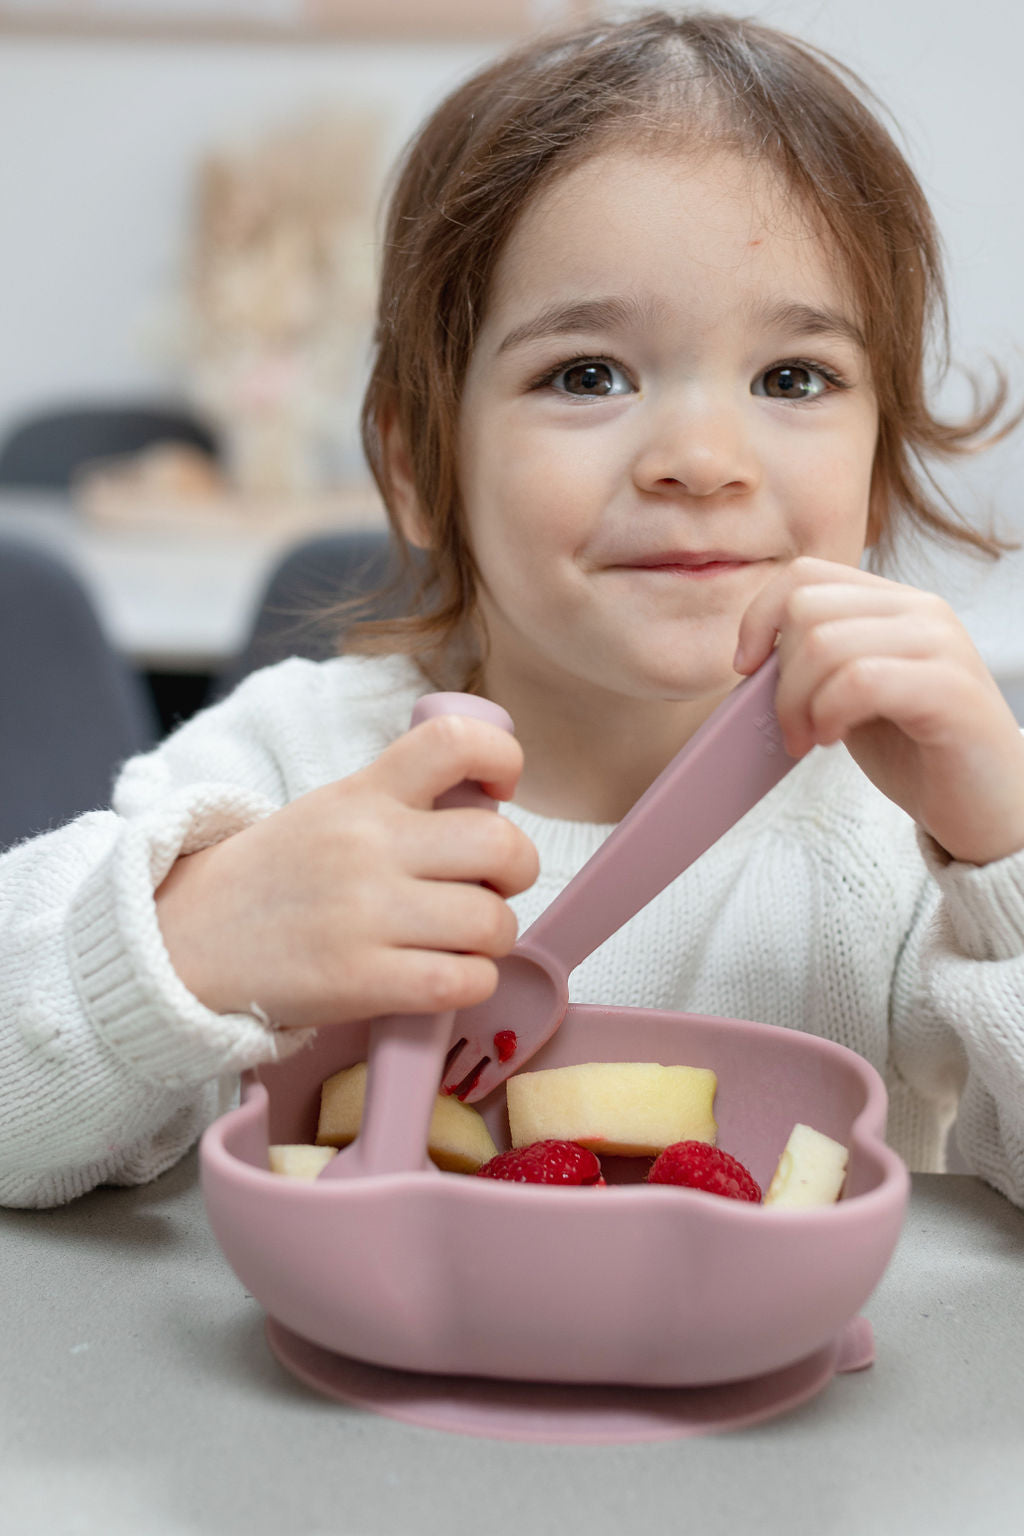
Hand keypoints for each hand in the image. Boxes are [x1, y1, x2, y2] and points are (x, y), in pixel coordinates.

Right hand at [155, 712, 538, 1026]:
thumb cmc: (277, 877)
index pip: (456, 742)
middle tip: (490, 886)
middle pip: (501, 845)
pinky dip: (472, 982)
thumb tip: (491, 810)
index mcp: (364, 792)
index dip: (504, 759)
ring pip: (493, 922)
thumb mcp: (332, 810)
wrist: (187, 940)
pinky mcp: (361, 981)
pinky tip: (445, 976)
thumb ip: (403, 802)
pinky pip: (464, 981)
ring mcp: (365, 914)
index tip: (500, 790)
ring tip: (461, 939)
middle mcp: (369, 845)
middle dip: (517, 871)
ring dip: (494, 937)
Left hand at [734, 557, 1023, 864]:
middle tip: (790, 727)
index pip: (805, 574)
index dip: (759, 617)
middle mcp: (921, 610)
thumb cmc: (919, 753)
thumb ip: (815, 664)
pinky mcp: (951, 689)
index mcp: (894, 604)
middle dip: (780, 675)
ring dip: (798, 702)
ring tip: (812, 739)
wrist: (990, 808)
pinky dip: (829, 712)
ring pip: (826, 643)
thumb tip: (752, 659)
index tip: (747, 669)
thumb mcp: (852, 696)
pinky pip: (861, 679)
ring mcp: (941, 644)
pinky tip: (835, 738)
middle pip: (807, 607)